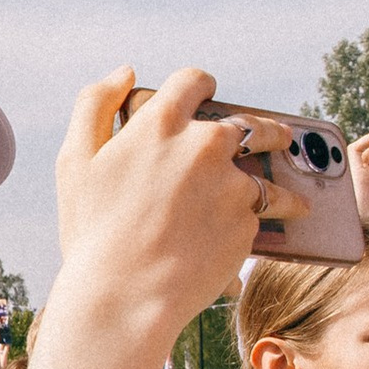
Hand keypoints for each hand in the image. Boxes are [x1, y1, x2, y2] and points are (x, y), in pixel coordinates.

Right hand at [48, 68, 306, 343]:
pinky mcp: (249, 224)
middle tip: (271, 139)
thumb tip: (125, 72)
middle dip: (264, 130)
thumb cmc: (92, 230)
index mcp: (162, 123)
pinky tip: (256, 241)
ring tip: (294, 198)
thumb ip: (94, 104)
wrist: (124, 296)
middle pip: (251, 124)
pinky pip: (261, 219)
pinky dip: (259, 228)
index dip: (200, 87)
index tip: (207, 95)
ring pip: (269, 177)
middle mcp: (206, 145)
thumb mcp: (74, 161)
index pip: (194, 82)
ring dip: (282, 181)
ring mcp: (232, 185)